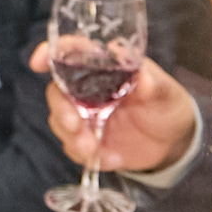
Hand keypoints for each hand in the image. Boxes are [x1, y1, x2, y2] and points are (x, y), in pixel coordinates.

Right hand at [29, 37, 196, 172]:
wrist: (174, 142)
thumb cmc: (167, 105)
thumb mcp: (167, 92)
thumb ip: (153, 82)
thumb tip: (138, 69)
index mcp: (103, 68)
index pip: (71, 53)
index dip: (51, 52)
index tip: (37, 61)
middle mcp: (87, 90)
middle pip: (57, 92)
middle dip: (61, 110)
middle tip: (75, 125)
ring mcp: (86, 117)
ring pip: (60, 123)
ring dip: (72, 138)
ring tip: (93, 149)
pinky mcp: (88, 142)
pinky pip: (75, 149)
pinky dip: (90, 157)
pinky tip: (113, 159)